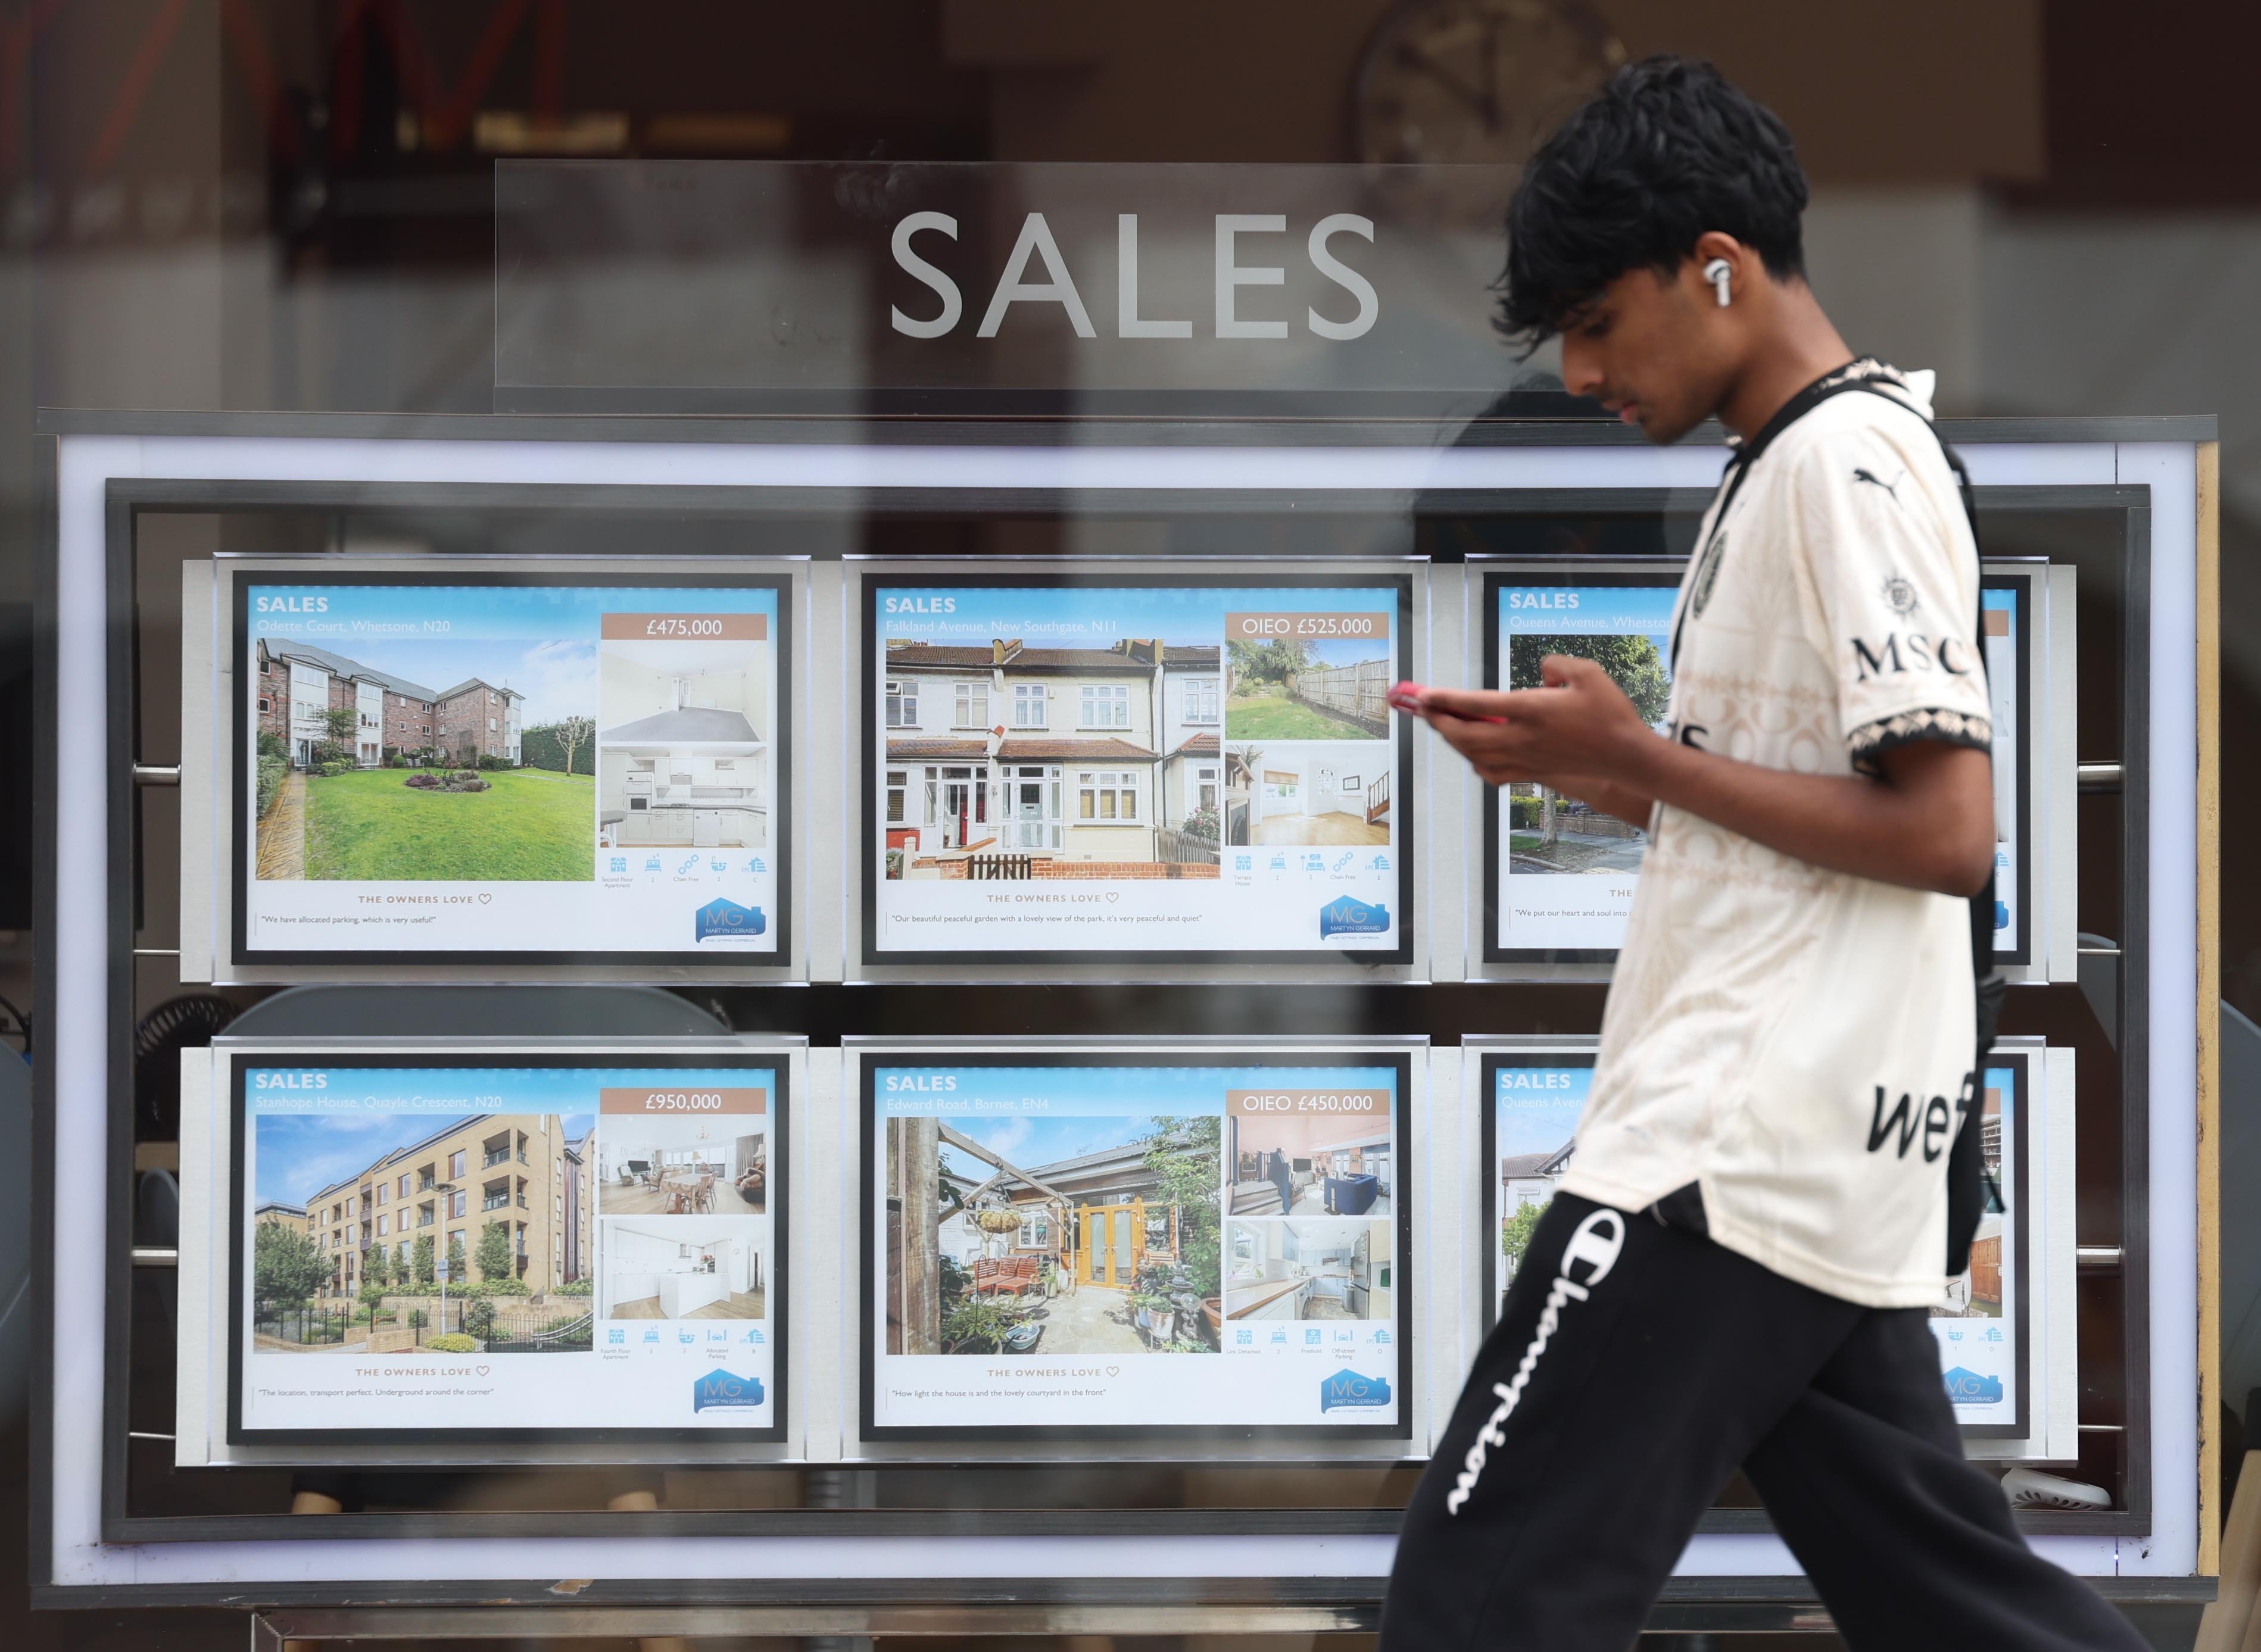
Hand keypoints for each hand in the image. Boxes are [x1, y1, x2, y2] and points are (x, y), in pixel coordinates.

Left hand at [1414, 656, 1656, 791]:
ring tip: (1440, 724)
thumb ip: (1557, 664)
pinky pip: (1492, 772)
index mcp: (1532, 710)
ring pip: (1474, 754)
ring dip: (1452, 740)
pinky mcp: (1531, 772)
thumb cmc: (1610, 713)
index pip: (1478, 704)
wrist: (1627, 757)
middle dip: (1438, 721)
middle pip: (1465, 734)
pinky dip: (1474, 761)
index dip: (1446, 699)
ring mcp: (1525, 758)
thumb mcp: (1588, 673)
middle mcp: (1522, 737)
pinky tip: (1471, 753)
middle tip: (1421, 709)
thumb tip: (1540, 671)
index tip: (1424, 695)